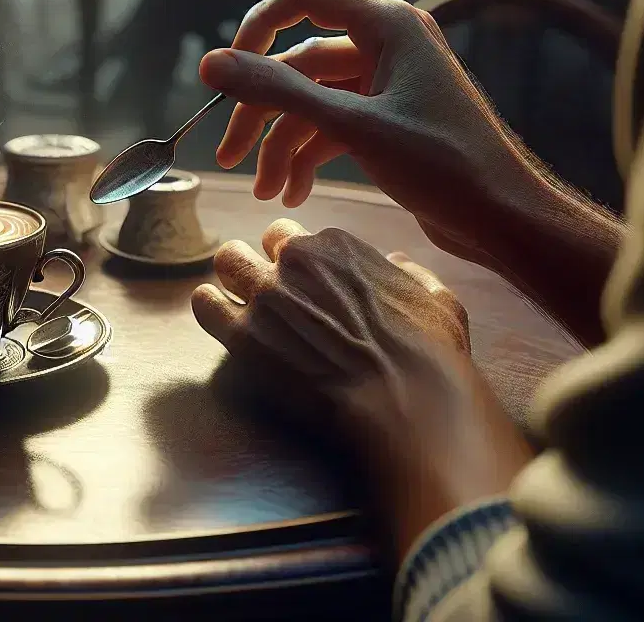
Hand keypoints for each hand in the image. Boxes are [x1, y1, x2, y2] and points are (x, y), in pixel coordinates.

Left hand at [193, 220, 528, 556]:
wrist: (407, 405)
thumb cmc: (431, 356)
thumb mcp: (439, 300)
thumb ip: (412, 274)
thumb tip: (397, 262)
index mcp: (338, 246)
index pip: (299, 238)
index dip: (300, 263)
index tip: (307, 287)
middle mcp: (296, 260)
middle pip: (259, 244)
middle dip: (263, 264)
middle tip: (271, 296)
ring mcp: (266, 296)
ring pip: (227, 262)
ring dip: (232, 280)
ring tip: (239, 304)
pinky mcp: (244, 337)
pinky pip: (204, 305)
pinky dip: (208, 309)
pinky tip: (220, 320)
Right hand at [200, 0, 568, 277]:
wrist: (505, 218)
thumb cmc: (444, 165)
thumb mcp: (351, 126)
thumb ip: (277, 91)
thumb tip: (211, 63)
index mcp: (389, 24)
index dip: (257, 28)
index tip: (225, 73)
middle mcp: (388, 44)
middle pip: (299, 61)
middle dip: (262, 111)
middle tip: (228, 156)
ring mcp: (389, 84)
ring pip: (312, 101)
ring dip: (282, 144)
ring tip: (263, 192)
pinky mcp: (390, 122)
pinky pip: (333, 126)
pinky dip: (309, 156)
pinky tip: (292, 193)